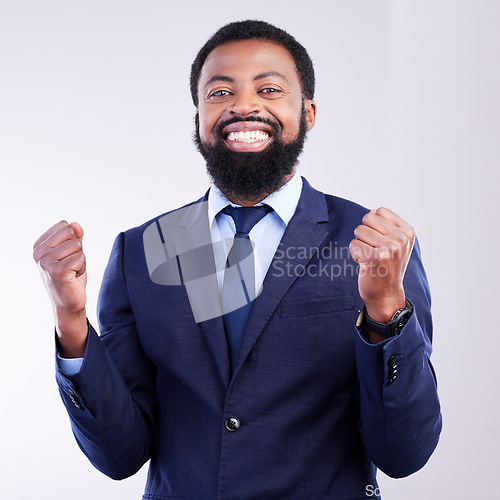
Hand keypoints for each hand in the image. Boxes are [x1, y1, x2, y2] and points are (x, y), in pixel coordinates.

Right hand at [33, 221, 87, 356]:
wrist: (69, 302)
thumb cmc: (71, 276)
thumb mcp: (72, 252)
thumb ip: (74, 237)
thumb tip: (76, 224)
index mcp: (38, 246)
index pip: (64, 225)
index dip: (72, 240)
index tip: (66, 256)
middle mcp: (38, 253)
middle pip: (71, 233)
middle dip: (77, 249)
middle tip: (71, 264)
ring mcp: (46, 262)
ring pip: (77, 245)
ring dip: (80, 260)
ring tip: (72, 272)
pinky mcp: (57, 271)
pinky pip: (81, 257)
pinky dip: (82, 268)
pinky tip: (73, 277)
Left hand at [349, 208, 414, 323]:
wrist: (386, 295)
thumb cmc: (387, 267)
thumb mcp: (395, 244)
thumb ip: (386, 226)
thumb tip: (372, 210)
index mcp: (408, 232)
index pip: (379, 211)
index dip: (373, 225)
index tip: (380, 242)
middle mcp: (401, 239)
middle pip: (367, 218)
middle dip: (364, 234)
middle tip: (373, 251)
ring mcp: (390, 249)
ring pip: (359, 231)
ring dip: (359, 245)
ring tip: (369, 258)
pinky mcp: (376, 258)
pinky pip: (353, 244)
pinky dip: (355, 254)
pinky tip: (365, 265)